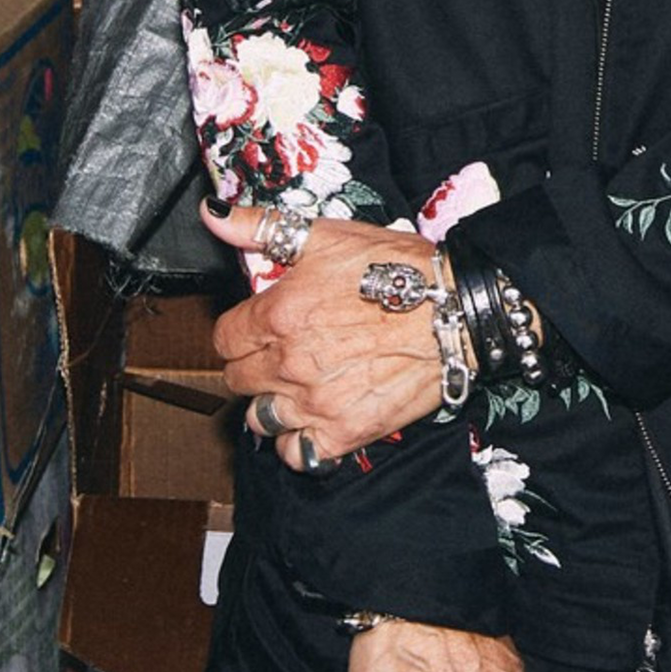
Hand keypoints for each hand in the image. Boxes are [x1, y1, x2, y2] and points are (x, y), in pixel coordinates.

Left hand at [202, 204, 449, 465]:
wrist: (457, 310)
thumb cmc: (397, 268)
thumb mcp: (327, 236)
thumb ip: (262, 228)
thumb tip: (213, 217)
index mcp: (278, 315)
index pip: (224, 340)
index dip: (240, 332)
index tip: (260, 329)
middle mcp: (289, 363)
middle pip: (238, 380)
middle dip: (253, 366)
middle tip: (281, 355)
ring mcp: (316, 402)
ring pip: (261, 419)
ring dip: (272, 405)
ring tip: (298, 388)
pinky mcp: (346, 431)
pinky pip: (298, 454)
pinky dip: (299, 444)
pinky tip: (314, 422)